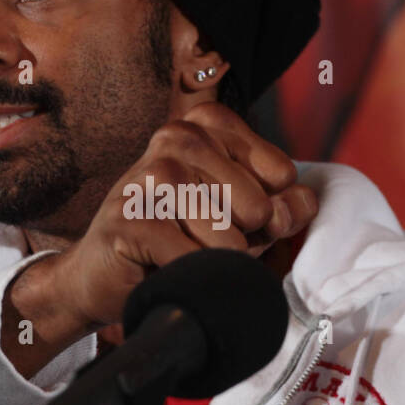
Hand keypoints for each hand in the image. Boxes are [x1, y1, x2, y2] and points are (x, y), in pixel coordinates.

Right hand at [5, 102, 316, 374]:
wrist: (101, 276)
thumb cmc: (176, 241)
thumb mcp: (237, 220)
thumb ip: (279, 209)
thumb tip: (303, 202)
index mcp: (207, 125)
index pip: (280, 173)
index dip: (265, 211)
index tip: (226, 215)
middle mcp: (178, 137)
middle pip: (258, 208)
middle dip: (240, 240)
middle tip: (197, 239)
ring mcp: (151, 175)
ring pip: (229, 238)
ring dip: (212, 263)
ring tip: (180, 253)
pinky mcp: (130, 218)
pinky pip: (194, 261)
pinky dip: (189, 279)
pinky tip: (164, 268)